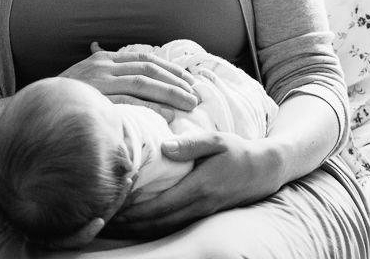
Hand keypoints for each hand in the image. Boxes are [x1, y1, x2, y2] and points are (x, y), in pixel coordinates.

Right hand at [59, 43, 199, 116]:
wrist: (38, 108)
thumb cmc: (65, 96)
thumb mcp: (86, 77)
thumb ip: (105, 70)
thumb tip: (116, 61)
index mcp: (104, 59)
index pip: (144, 58)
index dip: (169, 69)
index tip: (188, 80)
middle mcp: (103, 66)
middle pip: (148, 69)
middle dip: (175, 81)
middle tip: (195, 95)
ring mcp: (99, 82)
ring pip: (143, 83)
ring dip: (170, 93)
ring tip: (189, 104)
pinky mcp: (96, 99)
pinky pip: (129, 102)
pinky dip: (151, 107)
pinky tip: (167, 114)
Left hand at [106, 130, 283, 238]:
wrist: (264, 170)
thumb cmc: (238, 151)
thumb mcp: (217, 140)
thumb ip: (191, 143)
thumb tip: (164, 146)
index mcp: (199, 186)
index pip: (160, 204)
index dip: (135, 209)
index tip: (114, 205)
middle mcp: (198, 205)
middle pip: (158, 222)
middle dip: (130, 223)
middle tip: (105, 218)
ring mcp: (201, 213)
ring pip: (164, 227)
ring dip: (139, 228)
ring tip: (115, 223)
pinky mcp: (202, 214)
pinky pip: (173, 225)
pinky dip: (154, 227)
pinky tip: (139, 222)